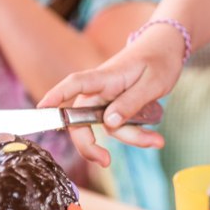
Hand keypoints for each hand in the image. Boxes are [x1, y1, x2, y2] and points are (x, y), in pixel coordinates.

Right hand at [38, 42, 182, 165]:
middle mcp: (101, 89)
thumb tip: (108, 123)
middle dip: (89, 144)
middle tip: (105, 161)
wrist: (168, 49)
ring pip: (108, 127)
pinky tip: (155, 138)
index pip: (75, 84)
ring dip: (131, 137)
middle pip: (81, 119)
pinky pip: (121, 125)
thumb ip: (130, 103)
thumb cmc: (159, 60)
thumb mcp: (151, 83)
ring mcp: (108, 99)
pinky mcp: (117, 106)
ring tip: (157, 141)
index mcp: (106, 77)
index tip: (42, 111)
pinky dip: (137, 134)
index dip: (56, 97)